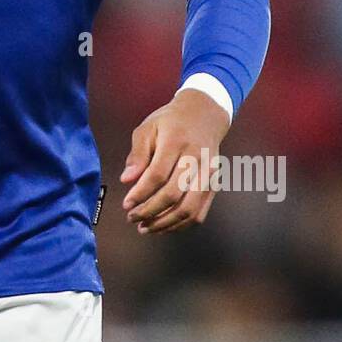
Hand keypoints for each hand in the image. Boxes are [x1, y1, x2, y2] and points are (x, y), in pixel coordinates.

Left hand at [119, 89, 229, 234]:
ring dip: (165, 223)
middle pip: (174, 194)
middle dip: (150, 211)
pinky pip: (200, 211)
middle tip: (133, 218)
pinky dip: (181, 224)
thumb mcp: (147, 128)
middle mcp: (196, 158)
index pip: (158, 175)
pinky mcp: (215, 183)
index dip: (140, 194)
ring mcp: (209, 173)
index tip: (126, 205)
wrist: (205, 114)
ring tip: (146, 227)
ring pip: (189, 208)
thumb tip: (126, 180)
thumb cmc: (171, 121)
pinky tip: (164, 225)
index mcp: (176, 141)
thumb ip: (137, 154)